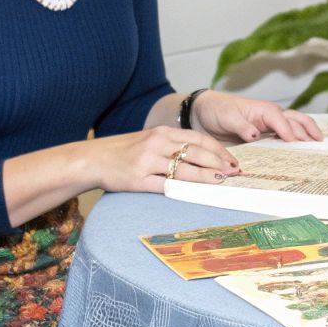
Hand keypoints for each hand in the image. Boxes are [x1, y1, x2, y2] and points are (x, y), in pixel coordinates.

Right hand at [88, 126, 240, 193]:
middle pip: (195, 152)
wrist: (93, 159)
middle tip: (234, 172)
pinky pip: (165, 185)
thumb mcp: (149, 141)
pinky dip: (182, 189)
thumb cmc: (124, 151)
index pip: (198, 138)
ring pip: (184, 169)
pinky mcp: (138, 180)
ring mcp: (147, 162)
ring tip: (221, 181)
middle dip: (218, 163)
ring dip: (205, 176)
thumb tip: (202, 158)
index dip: (218, 149)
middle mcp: (157, 144)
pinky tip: (194, 193)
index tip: (232, 159)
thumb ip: (172, 146)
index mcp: (161, 133)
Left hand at [189, 90, 322, 142]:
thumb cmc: (217, 110)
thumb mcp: (227, 117)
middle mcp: (271, 116)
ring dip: (307, 134)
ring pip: (295, 126)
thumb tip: (256, 134)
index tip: (297, 145)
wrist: (205, 112)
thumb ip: (242, 126)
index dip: (290, 132)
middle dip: (309, 131)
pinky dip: (297, 141)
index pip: (283, 121)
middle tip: (320, 145)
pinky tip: (302, 150)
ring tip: (319, 145)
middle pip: (296, 121)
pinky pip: (285, 136)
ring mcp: (270, 124)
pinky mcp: (267, 134)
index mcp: (264, 110)